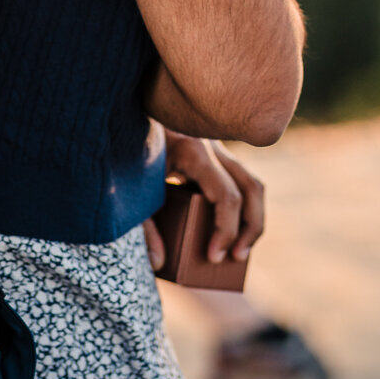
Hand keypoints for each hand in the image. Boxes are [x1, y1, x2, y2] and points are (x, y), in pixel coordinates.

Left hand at [142, 131, 264, 272]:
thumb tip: (158, 262)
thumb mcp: (134, 189)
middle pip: (251, 188)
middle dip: (251, 227)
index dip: (227, 231)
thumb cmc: (130, 151)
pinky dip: (241, 204)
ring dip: (251, 216)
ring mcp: (216, 146)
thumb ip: (144, 226)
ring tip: (238, 249)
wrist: (127, 115)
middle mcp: (213, 146)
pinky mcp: (213, 151)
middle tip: (236, 258)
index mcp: (195, 153)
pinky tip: (227, 226)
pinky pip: (239, 178)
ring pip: (251, 181)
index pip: (228, 196)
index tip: (214, 256)